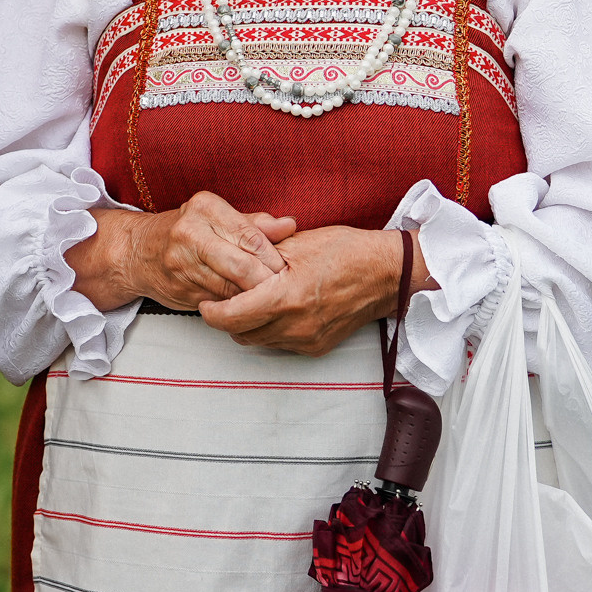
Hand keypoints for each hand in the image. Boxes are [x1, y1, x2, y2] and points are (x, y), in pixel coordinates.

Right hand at [65, 191, 295, 311]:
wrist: (138, 252)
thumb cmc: (187, 232)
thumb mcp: (218, 217)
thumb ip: (254, 224)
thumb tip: (290, 225)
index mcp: (204, 207)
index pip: (250, 235)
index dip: (273, 256)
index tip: (288, 268)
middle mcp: (189, 232)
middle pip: (241, 264)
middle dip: (267, 281)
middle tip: (284, 289)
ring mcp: (181, 262)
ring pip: (231, 287)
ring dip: (253, 297)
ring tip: (270, 299)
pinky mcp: (180, 288)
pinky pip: (218, 302)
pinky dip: (235, 306)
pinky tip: (246, 305)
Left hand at [199, 226, 438, 356]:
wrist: (386, 274)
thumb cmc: (344, 250)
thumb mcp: (296, 243)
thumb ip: (258, 255)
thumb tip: (228, 261)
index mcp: (286, 297)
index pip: (231, 317)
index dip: (211, 312)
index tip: (204, 302)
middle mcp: (296, 325)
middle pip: (240, 334)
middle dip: (226, 319)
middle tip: (221, 300)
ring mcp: (307, 340)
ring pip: (259, 341)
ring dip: (247, 326)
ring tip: (248, 302)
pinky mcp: (317, 348)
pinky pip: (280, 344)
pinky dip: (270, 330)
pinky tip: (275, 309)